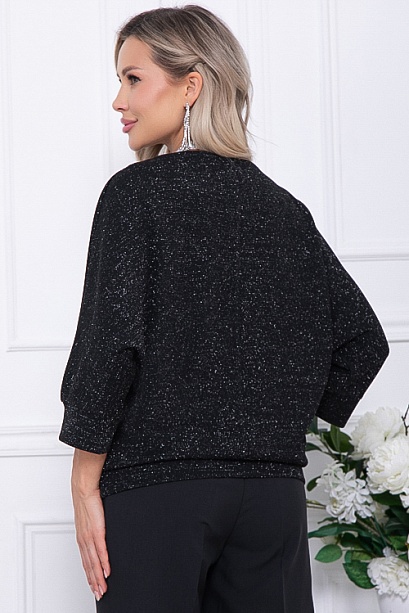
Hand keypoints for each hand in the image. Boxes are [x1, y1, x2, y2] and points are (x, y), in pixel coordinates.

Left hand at [72, 484, 110, 601]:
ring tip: (103, 588)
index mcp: (82, 537)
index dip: (90, 576)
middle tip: (100, 594)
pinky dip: (104, 562)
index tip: (94, 587)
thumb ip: (95, 529)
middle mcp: (84, 539)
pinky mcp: (97, 530)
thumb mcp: (90, 518)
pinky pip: (101, 550)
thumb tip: (100, 535)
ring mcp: (89, 536)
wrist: (84, 487)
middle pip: (89, 566)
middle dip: (94, 582)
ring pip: (94, 562)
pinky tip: (107, 571)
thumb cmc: (88, 499)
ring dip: (98, 578)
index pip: (86, 562)